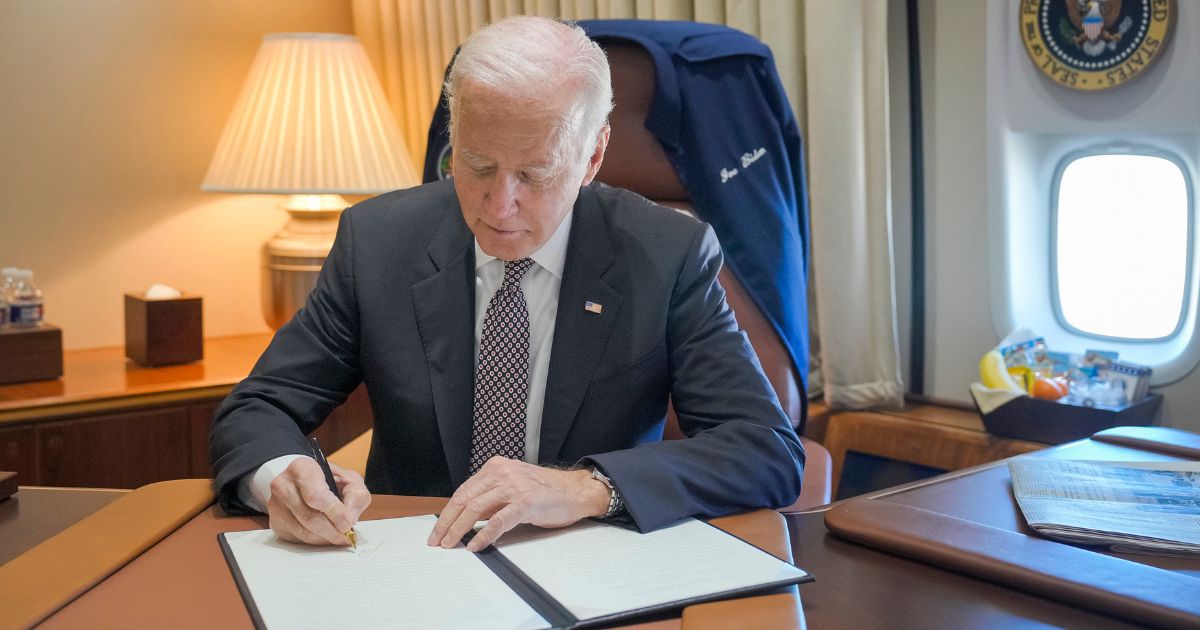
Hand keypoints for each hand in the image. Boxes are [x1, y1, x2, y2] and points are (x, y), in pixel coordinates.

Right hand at [267, 457, 371, 545]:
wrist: (304, 481)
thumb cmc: (329, 480)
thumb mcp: (349, 480)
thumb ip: (355, 496)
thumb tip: (349, 519)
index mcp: (301, 468)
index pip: (316, 496)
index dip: (334, 513)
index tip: (348, 524)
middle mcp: (283, 485)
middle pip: (309, 517)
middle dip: (332, 531)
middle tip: (347, 536)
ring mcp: (276, 505)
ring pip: (303, 532)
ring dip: (325, 538)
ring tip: (339, 536)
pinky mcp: (275, 522)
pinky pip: (297, 539)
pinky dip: (315, 542)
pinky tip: (325, 536)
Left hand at [427, 457, 609, 551]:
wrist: (575, 491)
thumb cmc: (545, 492)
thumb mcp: (513, 487)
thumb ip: (491, 497)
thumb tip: (466, 519)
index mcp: (496, 468)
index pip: (463, 491)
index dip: (447, 512)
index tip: (438, 529)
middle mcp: (502, 473)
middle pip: (464, 499)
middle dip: (447, 522)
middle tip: (437, 540)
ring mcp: (514, 487)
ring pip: (476, 509)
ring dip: (459, 529)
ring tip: (450, 544)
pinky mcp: (525, 503)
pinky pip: (498, 520)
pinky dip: (483, 534)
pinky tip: (475, 544)